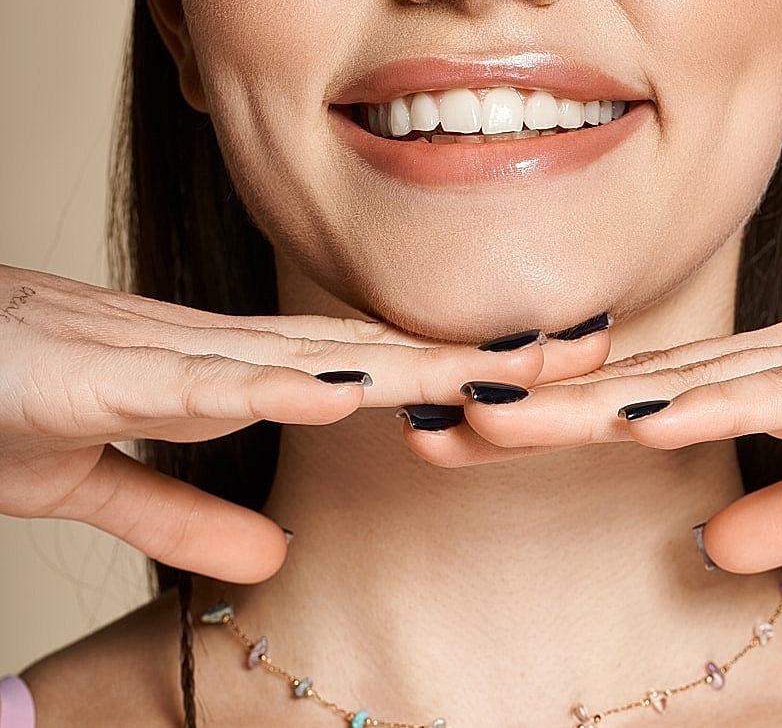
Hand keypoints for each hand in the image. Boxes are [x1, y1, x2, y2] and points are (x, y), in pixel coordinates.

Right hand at [0, 266, 608, 580]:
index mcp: (207, 370)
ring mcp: (145, 354)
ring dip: (403, 362)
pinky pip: (189, 382)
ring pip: (297, 355)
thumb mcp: (100, 481)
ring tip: (500, 366)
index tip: (529, 373)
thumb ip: (181, 510)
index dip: (440, 368)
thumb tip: (271, 551)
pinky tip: (341, 387)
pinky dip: (268, 383)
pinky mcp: (84, 376)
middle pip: (353, 349)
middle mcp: (196, 348)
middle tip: (577, 349)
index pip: (346, 365)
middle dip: (463, 354)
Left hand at [444, 268, 781, 572]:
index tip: (473, 429)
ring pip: (689, 382)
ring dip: (585, 402)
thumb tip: (719, 542)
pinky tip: (635, 419)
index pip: (653, 396)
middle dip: (537, 404)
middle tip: (433, 418)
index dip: (561, 413)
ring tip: (488, 415)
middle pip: (643, 383)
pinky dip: (707, 407)